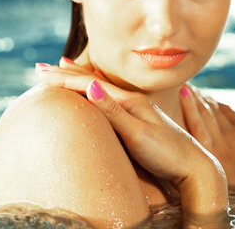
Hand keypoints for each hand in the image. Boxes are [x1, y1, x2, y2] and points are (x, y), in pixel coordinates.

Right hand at [35, 59, 228, 215]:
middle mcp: (132, 100)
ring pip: (100, 88)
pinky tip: (95, 89)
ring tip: (64, 69)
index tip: (39, 72)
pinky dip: (94, 90)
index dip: (64, 78)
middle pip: (93, 81)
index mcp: (130, 100)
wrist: (194, 167)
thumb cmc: (167, 154)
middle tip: (41, 68)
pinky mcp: (138, 118)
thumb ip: (114, 112)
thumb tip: (90, 87)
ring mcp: (136, 108)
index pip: (90, 84)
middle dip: (66, 74)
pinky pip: (108, 97)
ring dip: (79, 78)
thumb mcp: (138, 135)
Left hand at [179, 84, 234, 189]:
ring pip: (205, 111)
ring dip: (193, 96)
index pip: (227, 111)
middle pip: (213, 108)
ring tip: (182, 84)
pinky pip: (198, 126)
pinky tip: (183, 93)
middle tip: (183, 82)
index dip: (213, 102)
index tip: (200, 94)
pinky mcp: (213, 151)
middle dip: (199, 96)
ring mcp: (224, 140)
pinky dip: (190, 108)